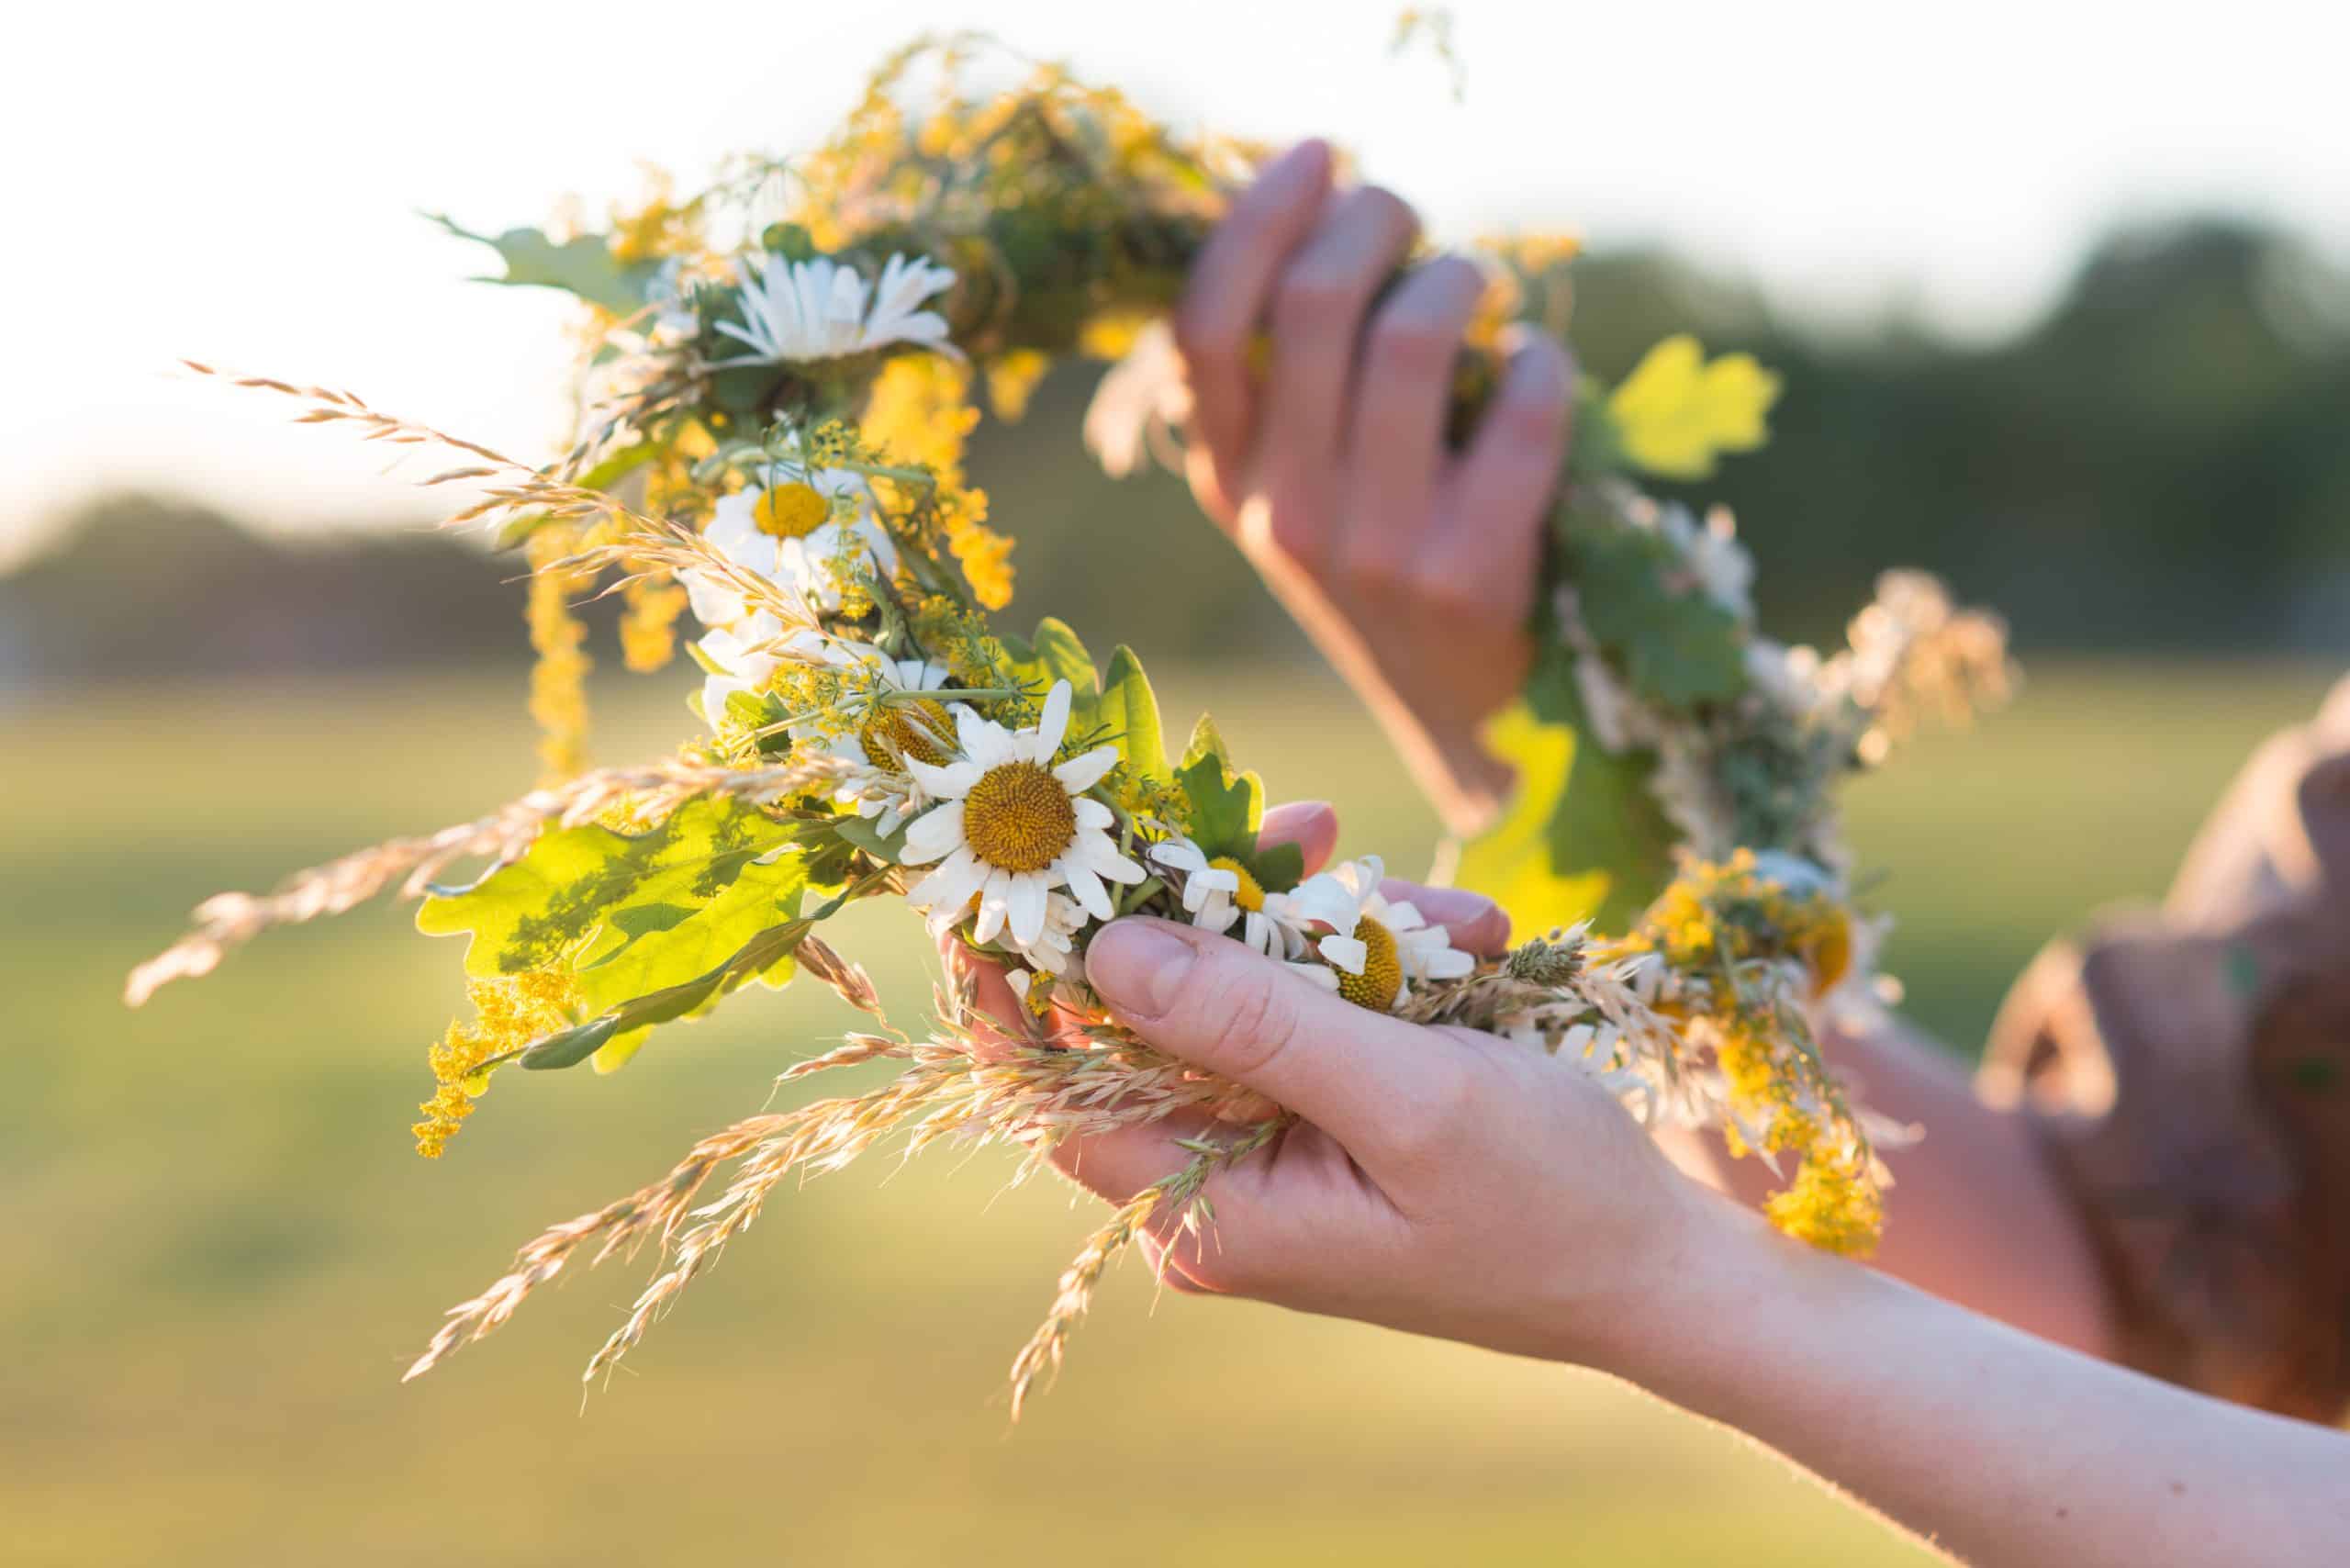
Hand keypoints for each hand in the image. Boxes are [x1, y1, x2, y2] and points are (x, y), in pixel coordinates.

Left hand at [950, 802, 1710, 1370]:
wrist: (1661, 1267)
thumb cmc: (1546, 1204)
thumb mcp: (1406, 1100)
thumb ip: (1258, 1024)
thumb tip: (1107, 948)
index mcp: (1208, 1210)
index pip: (1052, 1089)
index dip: (1014, 983)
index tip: (1019, 867)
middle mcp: (1218, 1181)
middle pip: (1158, 1011)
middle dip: (1237, 909)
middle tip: (1313, 828)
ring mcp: (1274, 1145)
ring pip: (1248, 988)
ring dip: (1342, 928)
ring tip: (1460, 925)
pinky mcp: (1329, 1112)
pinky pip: (1315, 1005)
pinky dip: (1384, 960)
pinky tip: (1472, 942)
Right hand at [1175, 140, 1576, 833]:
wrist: (1469, 728)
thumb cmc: (1394, 570)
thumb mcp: (1305, 493)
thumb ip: (1294, 387)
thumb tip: (1330, 222)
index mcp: (1228, 486)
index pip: (1202, 328)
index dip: (1256, 217)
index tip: (1317, 156)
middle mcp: (1282, 518)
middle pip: (1310, 305)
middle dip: (1374, 218)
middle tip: (1411, 214)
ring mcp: (1372, 551)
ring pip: (1410, 338)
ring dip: (1461, 277)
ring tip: (1478, 286)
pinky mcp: (1468, 576)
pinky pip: (1516, 408)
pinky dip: (1539, 363)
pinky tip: (1537, 373)